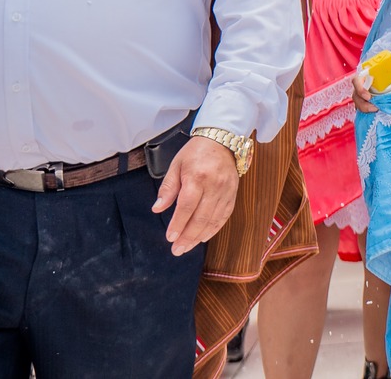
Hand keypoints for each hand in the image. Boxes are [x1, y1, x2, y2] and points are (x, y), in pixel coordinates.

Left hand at [154, 135, 240, 254]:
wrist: (222, 140)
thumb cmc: (196, 152)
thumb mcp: (176, 165)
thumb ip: (167, 188)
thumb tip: (157, 209)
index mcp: (197, 177)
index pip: (187, 206)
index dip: (178, 224)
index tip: (170, 237)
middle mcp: (214, 185)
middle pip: (201, 217)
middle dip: (188, 236)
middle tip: (177, 250)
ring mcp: (226, 190)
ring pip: (214, 219)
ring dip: (199, 236)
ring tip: (187, 247)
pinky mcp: (233, 193)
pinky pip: (224, 215)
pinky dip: (214, 228)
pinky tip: (204, 237)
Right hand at [352, 60, 390, 113]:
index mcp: (370, 74)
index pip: (357, 80)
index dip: (359, 88)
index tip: (368, 96)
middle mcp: (364, 83)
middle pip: (356, 94)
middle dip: (362, 103)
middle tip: (374, 108)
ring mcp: (364, 93)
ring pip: (358, 102)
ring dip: (364, 108)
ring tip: (376, 111)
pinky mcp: (368, 101)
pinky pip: (362, 107)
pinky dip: (366, 111)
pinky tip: (375, 113)